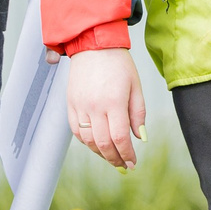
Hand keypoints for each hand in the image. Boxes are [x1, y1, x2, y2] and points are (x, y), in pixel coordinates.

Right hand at [66, 48, 146, 169]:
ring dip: (100, 153)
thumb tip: (140, 138)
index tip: (133, 163)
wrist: (93, 44)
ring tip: (112, 157)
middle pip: (103, 144)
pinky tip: (97, 145)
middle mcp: (94, 106)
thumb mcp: (135, 86)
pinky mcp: (70, 104)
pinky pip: (76, 130)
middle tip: (124, 166)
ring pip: (88, 140)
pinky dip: (87, 142)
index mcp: (114, 101)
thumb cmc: (119, 64)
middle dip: (114, 158)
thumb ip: (138, 113)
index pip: (120, 137)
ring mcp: (80, 106)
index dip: (127, 154)